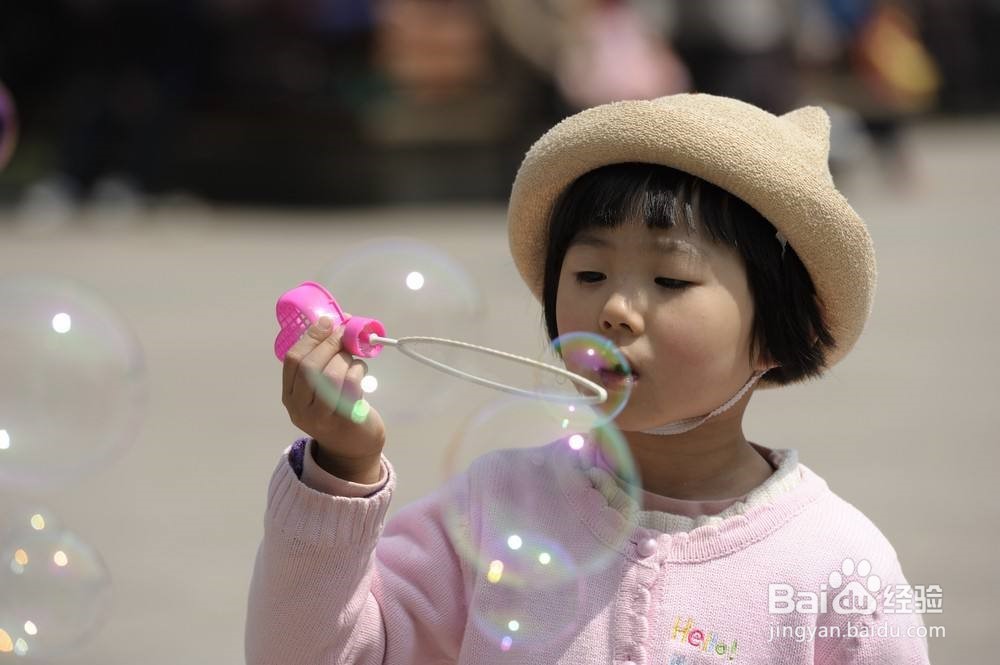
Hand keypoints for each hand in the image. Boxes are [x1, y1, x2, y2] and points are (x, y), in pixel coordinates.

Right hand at [281, 316, 384, 482]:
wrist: (352, 449)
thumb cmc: (337, 409)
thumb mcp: (321, 388)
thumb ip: (322, 361)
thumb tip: (337, 321)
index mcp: (290, 396)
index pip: (293, 361)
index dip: (310, 338)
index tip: (327, 322)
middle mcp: (300, 408)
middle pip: (309, 367)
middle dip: (329, 344)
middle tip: (344, 333)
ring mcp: (321, 417)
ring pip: (330, 376)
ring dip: (345, 358)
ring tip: (354, 357)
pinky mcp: (344, 421)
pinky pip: (351, 387)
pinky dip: (358, 371)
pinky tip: (362, 370)